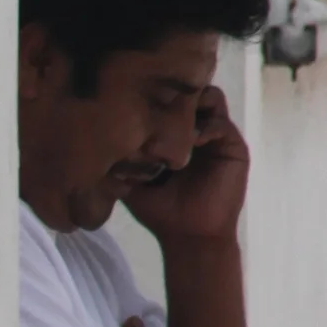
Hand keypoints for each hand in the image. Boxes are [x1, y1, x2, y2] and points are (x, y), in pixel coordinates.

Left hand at [124, 82, 249, 245]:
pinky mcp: (233, 147)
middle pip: (192, 89)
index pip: (171, 98)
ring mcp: (217, 136)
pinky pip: (221, 123)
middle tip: (158, 100)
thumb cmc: (160, 211)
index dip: (157, 93)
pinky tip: (189, 142)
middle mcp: (199, 129)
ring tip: (174, 121)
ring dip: (192, 103)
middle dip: (176, 90)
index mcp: (177, 134)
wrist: (188, 237)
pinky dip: (204, 128)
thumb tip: (93, 133)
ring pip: (211, 96)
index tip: (139, 96)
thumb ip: (121, 155)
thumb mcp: (132, 178)